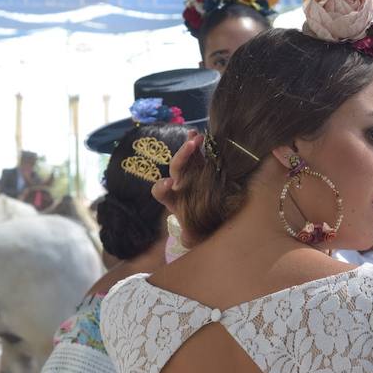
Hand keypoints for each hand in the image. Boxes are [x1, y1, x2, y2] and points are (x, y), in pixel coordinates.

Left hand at [151, 129, 201, 247]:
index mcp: (172, 199)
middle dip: (182, 156)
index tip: (171, 184)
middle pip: (176, 168)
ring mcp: (190, 174)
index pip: (160, 190)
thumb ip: (188, 237)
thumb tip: (185, 239)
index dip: (163, 186)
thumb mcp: (194, 236)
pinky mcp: (202, 168)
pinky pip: (198, 154)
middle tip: (192, 145)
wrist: (212, 221)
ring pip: (186, 157)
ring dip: (190, 145)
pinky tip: (201, 134)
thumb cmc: (199, 228)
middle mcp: (179, 183)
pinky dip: (198, 143)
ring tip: (197, 135)